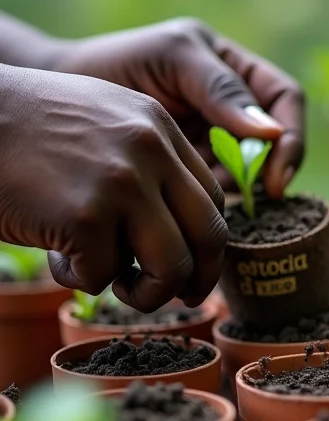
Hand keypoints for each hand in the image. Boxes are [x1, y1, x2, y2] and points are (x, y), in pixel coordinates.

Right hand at [0, 65, 226, 311]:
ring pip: (172, 268)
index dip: (207, 242)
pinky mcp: (85, 215)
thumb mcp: (103, 124)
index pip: (212, 199)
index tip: (193, 266)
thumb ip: (148, 163)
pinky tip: (54, 254)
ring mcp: (122, 182)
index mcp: (160, 128)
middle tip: (182, 297)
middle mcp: (151, 151)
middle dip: (200, 279)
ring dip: (148, 294)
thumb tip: (181, 228)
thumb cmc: (24, 130)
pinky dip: (79, 279)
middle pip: (210, 235)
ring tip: (115, 283)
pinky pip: (104, 277)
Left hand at [51, 18, 303, 197]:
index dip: (290, 137)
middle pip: (276, 142)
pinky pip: (221, 189)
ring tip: (201, 193)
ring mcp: (217, 138)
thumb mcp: (172, 58)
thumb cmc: (115, 64)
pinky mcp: (196, 167)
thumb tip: (272, 132)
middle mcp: (234, 105)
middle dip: (263, 170)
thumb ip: (222, 88)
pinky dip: (213, 201)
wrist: (62, 97)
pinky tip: (187, 202)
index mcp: (237, 68)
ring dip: (237, 188)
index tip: (274, 176)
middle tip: (239, 192)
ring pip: (252, 171)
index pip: (285, 99)